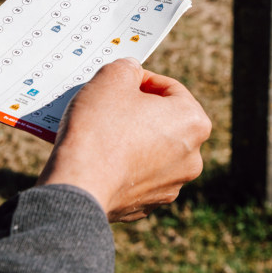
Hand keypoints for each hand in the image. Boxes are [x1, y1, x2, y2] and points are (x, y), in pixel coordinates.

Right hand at [36, 58, 210, 221]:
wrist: (78, 185)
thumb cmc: (100, 128)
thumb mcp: (112, 77)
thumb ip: (128, 67)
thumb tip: (131, 72)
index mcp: (193, 121)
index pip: (169, 88)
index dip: (141, 80)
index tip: (118, 83)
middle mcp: (192, 156)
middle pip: (163, 120)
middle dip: (137, 111)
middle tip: (108, 105)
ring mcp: (171, 185)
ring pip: (151, 149)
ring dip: (131, 138)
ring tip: (101, 132)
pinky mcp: (147, 205)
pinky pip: (136, 175)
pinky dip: (122, 165)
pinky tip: (99, 157)